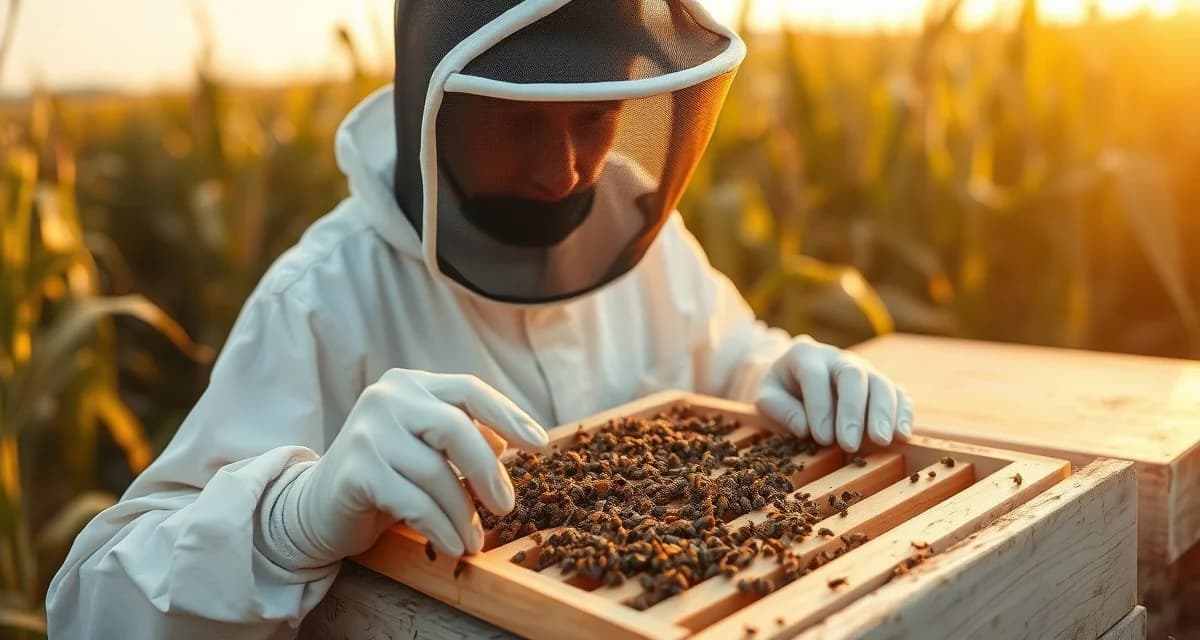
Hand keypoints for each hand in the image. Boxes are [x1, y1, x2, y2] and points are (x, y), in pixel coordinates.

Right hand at [279, 369, 548, 562]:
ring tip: (473, 540)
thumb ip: (464, 438)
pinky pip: (414, 502)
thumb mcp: (428, 450)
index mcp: (410, 384)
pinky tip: (451, 545)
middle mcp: (387, 398)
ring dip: (463, 514)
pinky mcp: (355, 470)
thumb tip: (509, 444)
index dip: (509, 415)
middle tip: (506, 507)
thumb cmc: (386, 475)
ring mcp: (367, 431)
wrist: (316, 507)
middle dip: (487, 472)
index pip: (469, 390)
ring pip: (436, 472)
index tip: (540, 444)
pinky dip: (440, 527)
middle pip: (455, 428)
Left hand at [755, 336, 913, 451]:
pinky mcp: (880, 385)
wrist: (794, 377)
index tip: (821, 438)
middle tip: (850, 443)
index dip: (820, 407)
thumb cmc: (780, 390)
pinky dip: (902, 413)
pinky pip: (898, 394)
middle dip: (853, 411)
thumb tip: (804, 426)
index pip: (815, 376)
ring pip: (881, 383)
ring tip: (882, 440)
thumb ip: (780, 409)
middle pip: (854, 376)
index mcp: (806, 355)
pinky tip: (902, 435)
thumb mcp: (766, 396)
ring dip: (883, 413)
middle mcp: (838, 358)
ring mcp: (863, 369)